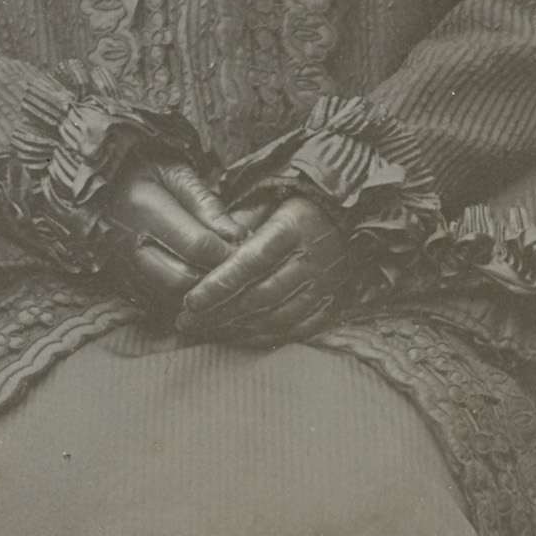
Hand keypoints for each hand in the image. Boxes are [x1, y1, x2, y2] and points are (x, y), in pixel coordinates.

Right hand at [104, 158, 245, 310]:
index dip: (228, 252)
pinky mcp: (124, 280)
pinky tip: (202, 284)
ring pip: (172, 296)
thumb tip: (237, 236)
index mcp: (144, 208)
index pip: (197, 245)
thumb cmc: (143, 170)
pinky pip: (159, 300)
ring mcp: (123, 266)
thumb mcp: (175, 172)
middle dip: (216, 277)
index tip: (250, 248)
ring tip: (223, 275)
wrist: (101, 183)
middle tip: (240, 267)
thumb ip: (205, 203)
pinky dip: (184, 298)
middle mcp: (129, 243)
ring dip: (202, 292)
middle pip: (183, 278)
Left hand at [176, 193, 353, 347]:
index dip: (219, 285)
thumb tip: (207, 248)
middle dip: (219, 313)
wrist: (349, 213)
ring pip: (277, 317)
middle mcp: (310, 258)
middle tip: (186, 323)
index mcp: (291, 227)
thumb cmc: (296, 203)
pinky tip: (241, 337)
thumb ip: (239, 223)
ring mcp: (325, 284)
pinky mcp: (333, 301)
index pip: (249, 262)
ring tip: (207, 331)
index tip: (189, 301)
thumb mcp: (268, 199)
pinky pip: (298, 329)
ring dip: (238, 329)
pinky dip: (267, 337)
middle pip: (260, 296)